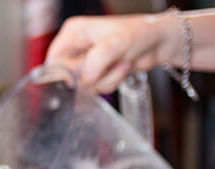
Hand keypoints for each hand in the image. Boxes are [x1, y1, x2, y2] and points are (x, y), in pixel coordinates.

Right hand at [46, 13, 181, 92]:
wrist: (159, 43)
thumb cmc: (140, 33)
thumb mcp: (115, 43)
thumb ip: (95, 61)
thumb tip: (82, 79)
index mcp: (73, 33)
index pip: (54, 61)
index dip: (68, 71)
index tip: (87, 71)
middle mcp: (76, 47)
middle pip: (68, 76)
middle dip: (93, 75)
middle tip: (112, 64)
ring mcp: (86, 61)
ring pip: (83, 85)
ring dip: (105, 80)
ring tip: (121, 65)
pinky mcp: (96, 72)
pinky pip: (95, 88)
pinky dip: (110, 83)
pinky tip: (121, 70)